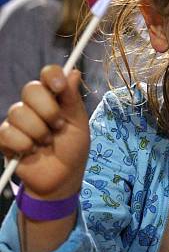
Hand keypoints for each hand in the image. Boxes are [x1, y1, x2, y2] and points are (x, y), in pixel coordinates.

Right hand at [0, 65, 89, 198]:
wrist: (62, 178)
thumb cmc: (72, 150)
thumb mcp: (79, 124)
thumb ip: (73, 99)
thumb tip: (74, 73)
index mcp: (54, 97)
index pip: (48, 74)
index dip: (52, 76)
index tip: (59, 87)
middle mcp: (34, 105)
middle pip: (31, 89)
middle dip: (48, 110)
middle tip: (58, 127)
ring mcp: (18, 120)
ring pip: (19, 112)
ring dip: (38, 132)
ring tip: (46, 143)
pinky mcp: (6, 137)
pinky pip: (8, 133)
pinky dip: (24, 145)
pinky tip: (32, 151)